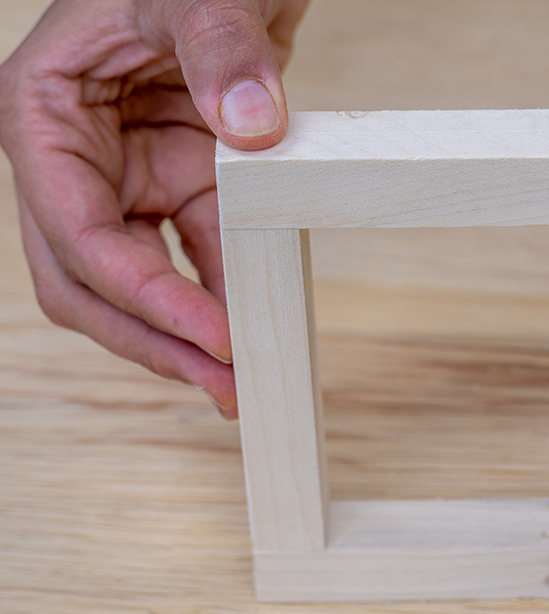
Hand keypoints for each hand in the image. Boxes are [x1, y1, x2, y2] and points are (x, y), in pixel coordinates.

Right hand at [0, 0, 308, 416]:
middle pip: (92, 281)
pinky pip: (199, 253)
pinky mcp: (184, 181)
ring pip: (143, 280)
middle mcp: (77, 158)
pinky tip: (260, 323)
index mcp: (44, 116)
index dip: (140, 296)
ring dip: (190, 332)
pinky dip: (225, 291)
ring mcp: (131, 176)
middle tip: (223, 388)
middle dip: (154, 339)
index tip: (211, 336)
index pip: (76, 233)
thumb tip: (250, 127)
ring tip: (244, 381)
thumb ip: (221, 47)